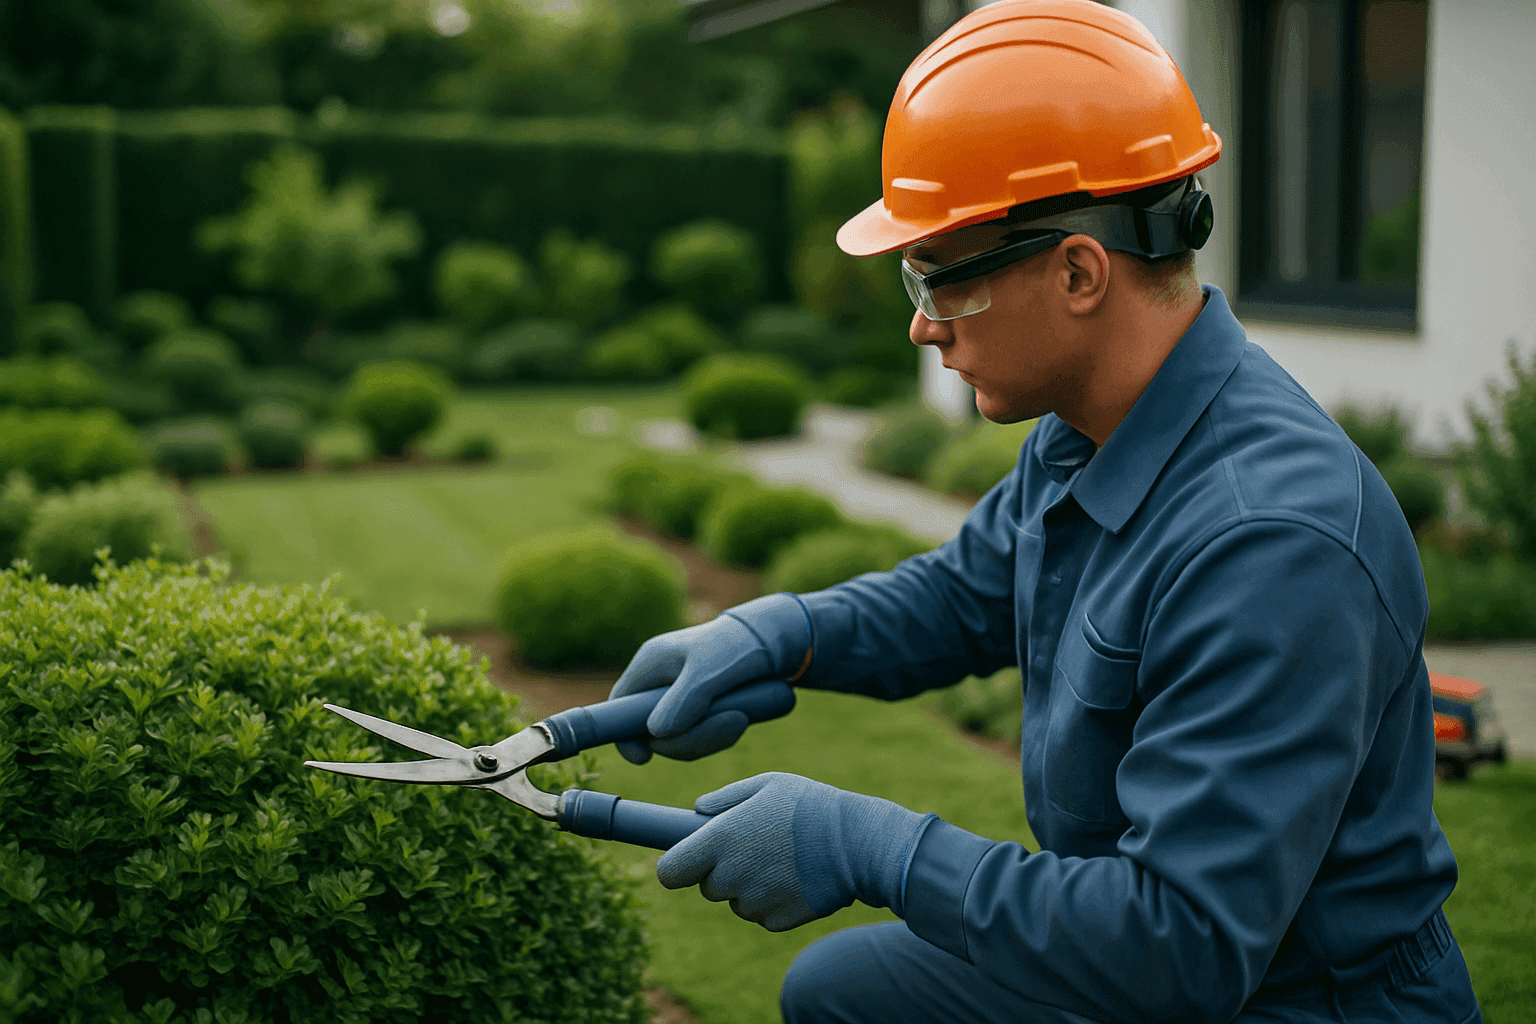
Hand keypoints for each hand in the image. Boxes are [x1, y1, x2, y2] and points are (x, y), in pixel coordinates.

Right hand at [609, 595, 809, 763]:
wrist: (775, 642)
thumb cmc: (739, 646)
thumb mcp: (712, 669)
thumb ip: (685, 699)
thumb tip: (656, 733)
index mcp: (651, 665)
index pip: (618, 706)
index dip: (624, 736)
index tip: (645, 758)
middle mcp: (660, 683)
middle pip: (651, 732)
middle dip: (687, 740)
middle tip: (729, 724)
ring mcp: (679, 698)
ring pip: (678, 739)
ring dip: (709, 738)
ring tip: (741, 717)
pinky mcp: (699, 710)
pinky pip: (699, 737)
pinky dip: (719, 735)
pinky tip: (742, 717)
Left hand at [655, 772, 936, 931]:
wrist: (859, 844)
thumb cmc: (811, 805)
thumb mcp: (767, 784)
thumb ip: (726, 798)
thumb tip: (697, 811)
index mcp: (720, 840)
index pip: (669, 872)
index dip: (676, 866)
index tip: (687, 860)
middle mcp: (731, 876)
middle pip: (706, 887)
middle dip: (721, 871)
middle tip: (753, 848)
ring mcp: (754, 903)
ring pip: (736, 902)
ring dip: (749, 887)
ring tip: (782, 859)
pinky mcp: (777, 922)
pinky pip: (762, 915)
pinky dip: (774, 902)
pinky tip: (796, 878)